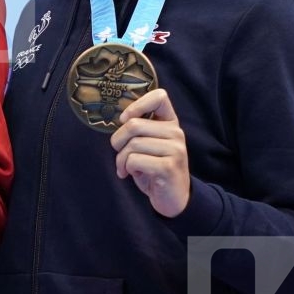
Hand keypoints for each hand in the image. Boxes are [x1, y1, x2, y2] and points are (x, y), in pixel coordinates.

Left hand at [111, 89, 189, 217]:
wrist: (173, 198)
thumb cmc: (154, 168)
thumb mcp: (148, 144)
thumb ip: (139, 129)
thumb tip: (120, 119)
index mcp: (170, 123)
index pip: (159, 96)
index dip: (137, 105)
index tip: (125, 119)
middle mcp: (176, 133)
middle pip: (133, 124)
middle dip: (118, 141)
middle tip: (120, 154)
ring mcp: (175, 149)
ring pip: (132, 144)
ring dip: (121, 159)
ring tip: (128, 168)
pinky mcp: (168, 166)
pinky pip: (134, 160)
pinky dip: (127, 168)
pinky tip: (134, 175)